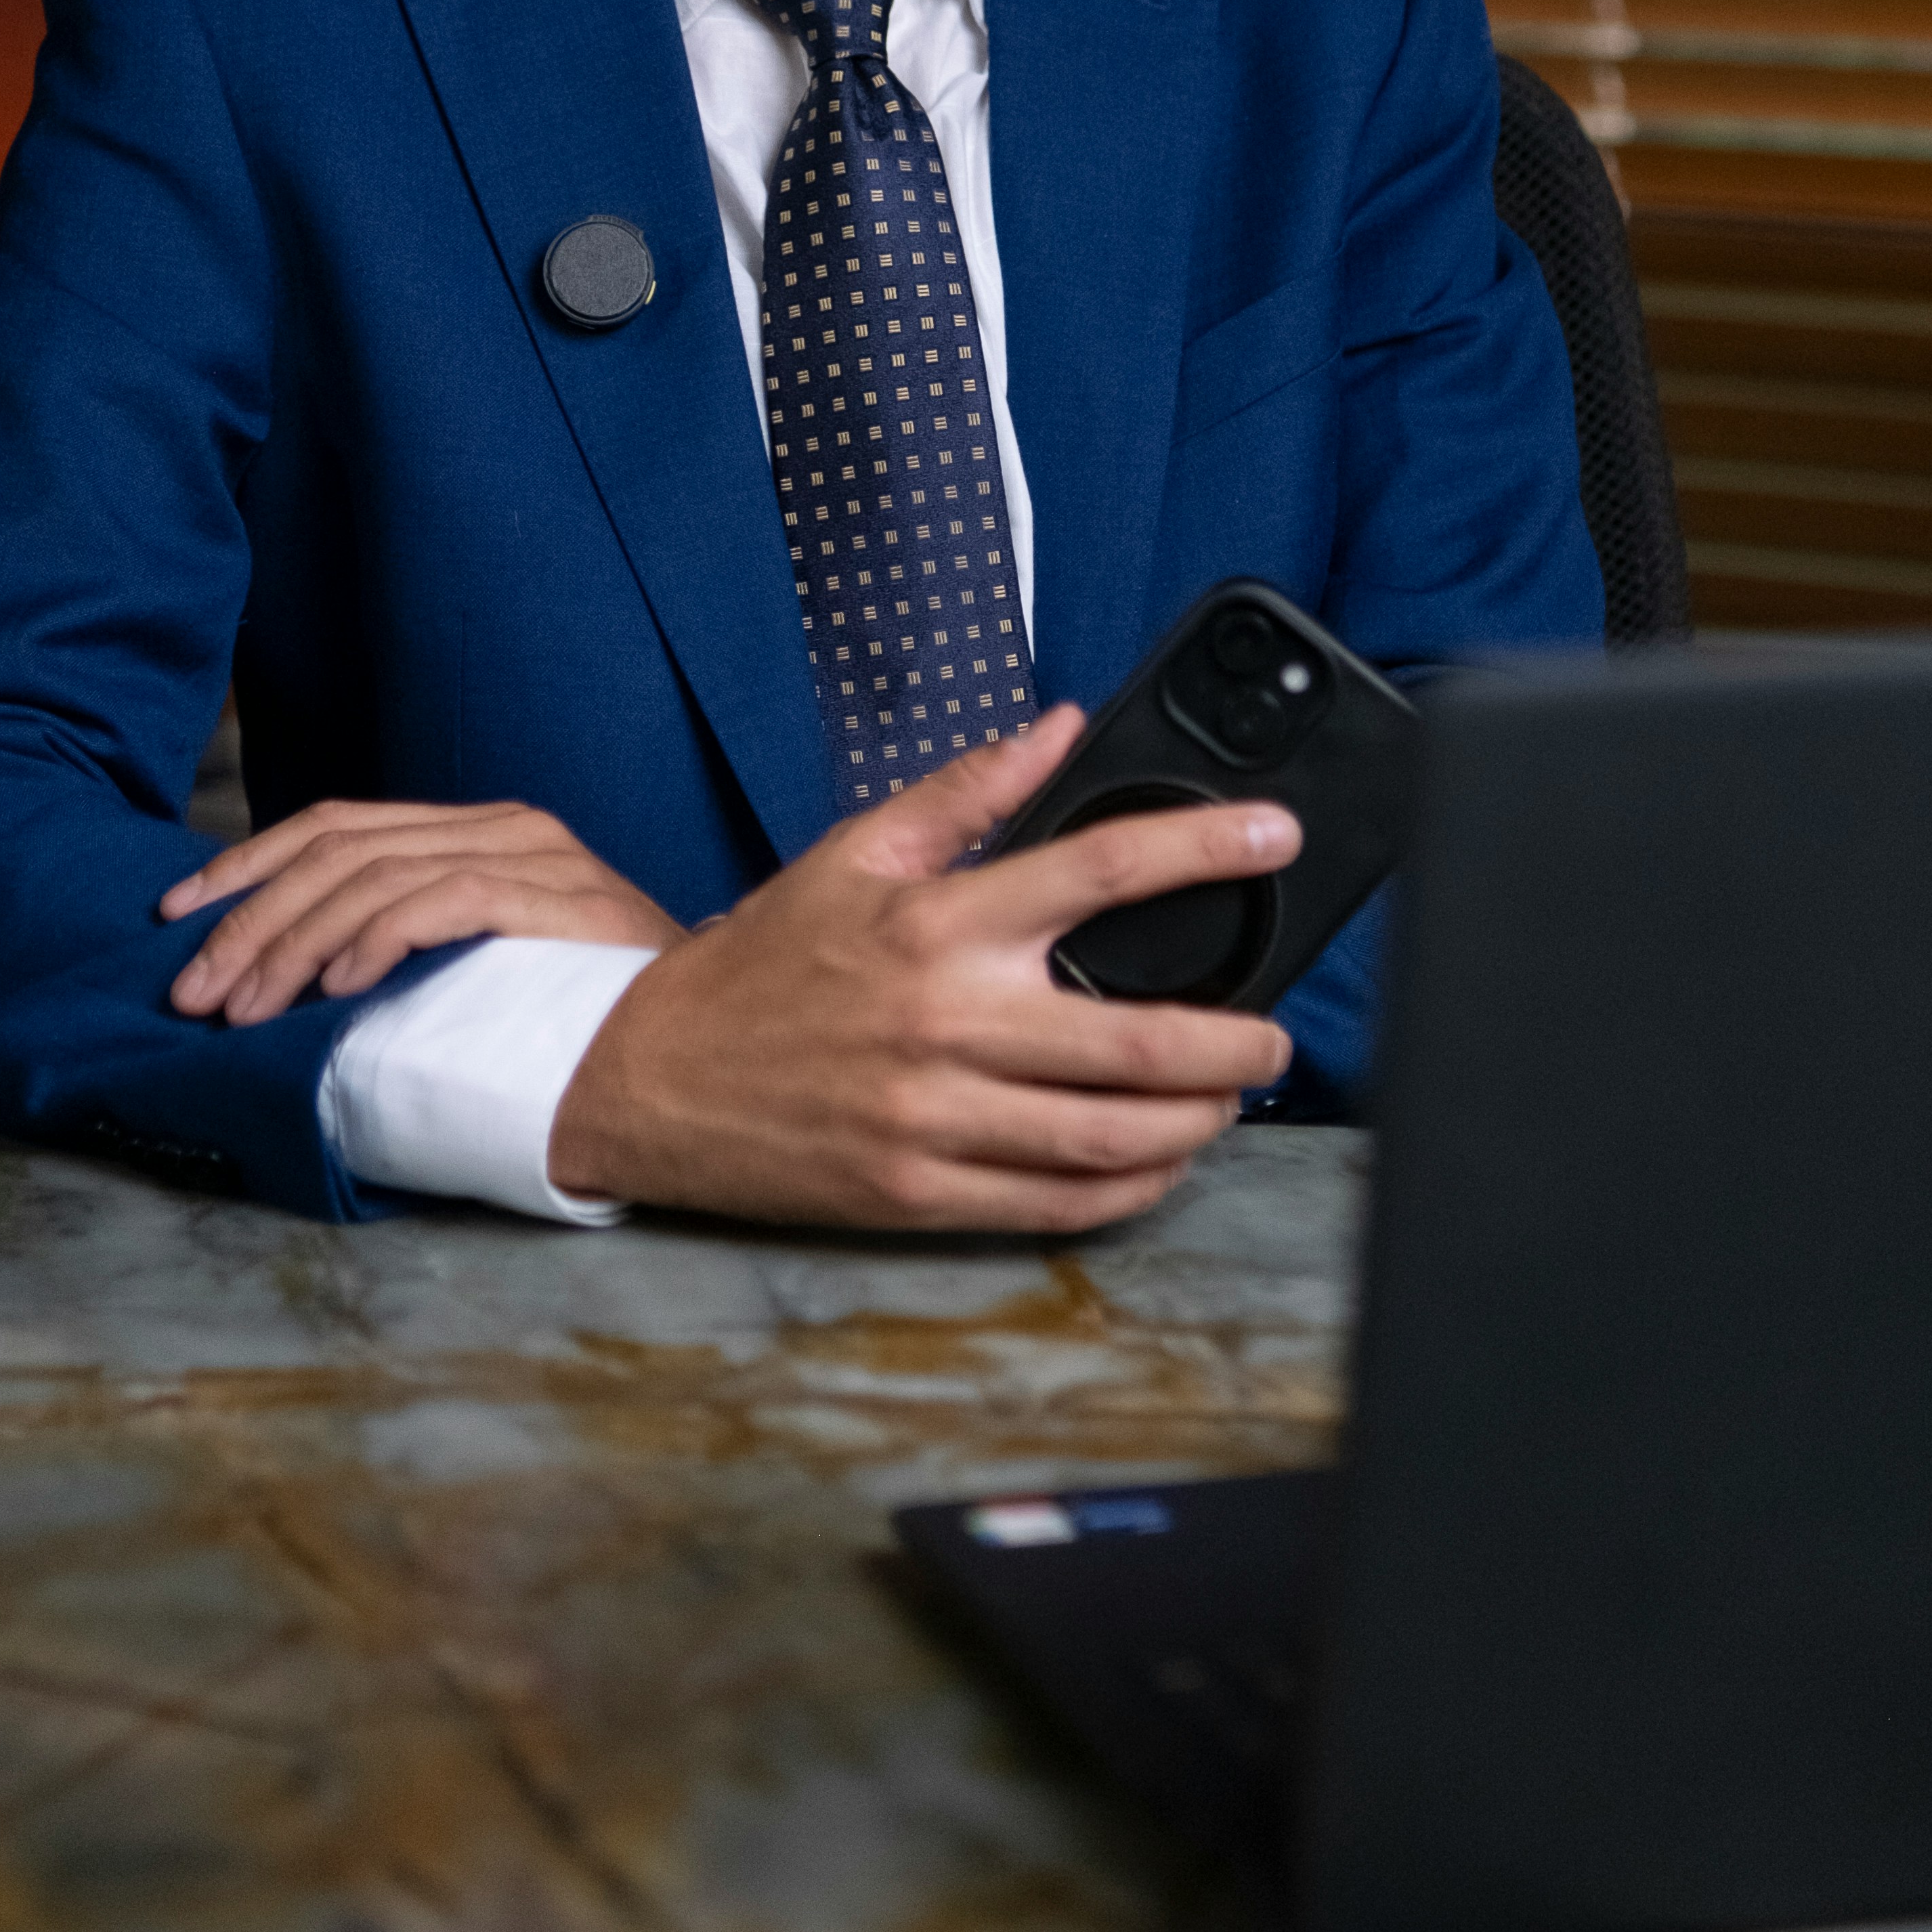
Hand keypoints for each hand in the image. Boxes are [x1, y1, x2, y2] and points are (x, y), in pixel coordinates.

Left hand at [160, 800, 676, 1025]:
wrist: (702, 1033)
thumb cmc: (580, 1011)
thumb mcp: (478, 961)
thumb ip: (406, 942)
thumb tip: (283, 970)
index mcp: (474, 828)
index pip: (334, 825)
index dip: (244, 865)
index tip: (173, 918)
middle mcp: (501, 825)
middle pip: (339, 849)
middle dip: (250, 920)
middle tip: (195, 992)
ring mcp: (534, 855)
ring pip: (376, 876)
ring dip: (294, 944)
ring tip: (246, 1006)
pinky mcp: (557, 896)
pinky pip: (444, 900)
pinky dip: (377, 937)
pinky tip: (335, 984)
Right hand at [548, 707, 1296, 1232]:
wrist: (654, 1078)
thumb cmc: (764, 964)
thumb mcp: (855, 852)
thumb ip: (968, 790)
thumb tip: (1059, 728)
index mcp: (937, 923)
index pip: (1103, 871)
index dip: (1207, 848)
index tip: (1273, 835)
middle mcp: (944, 1021)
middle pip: (1137, 1037)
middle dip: (1235, 1041)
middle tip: (1277, 1033)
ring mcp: (933, 1117)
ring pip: (1111, 1135)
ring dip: (1197, 1120)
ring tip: (1228, 1095)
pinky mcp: (919, 1191)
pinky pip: (1057, 1203)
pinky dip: (1130, 1188)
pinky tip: (1159, 1161)